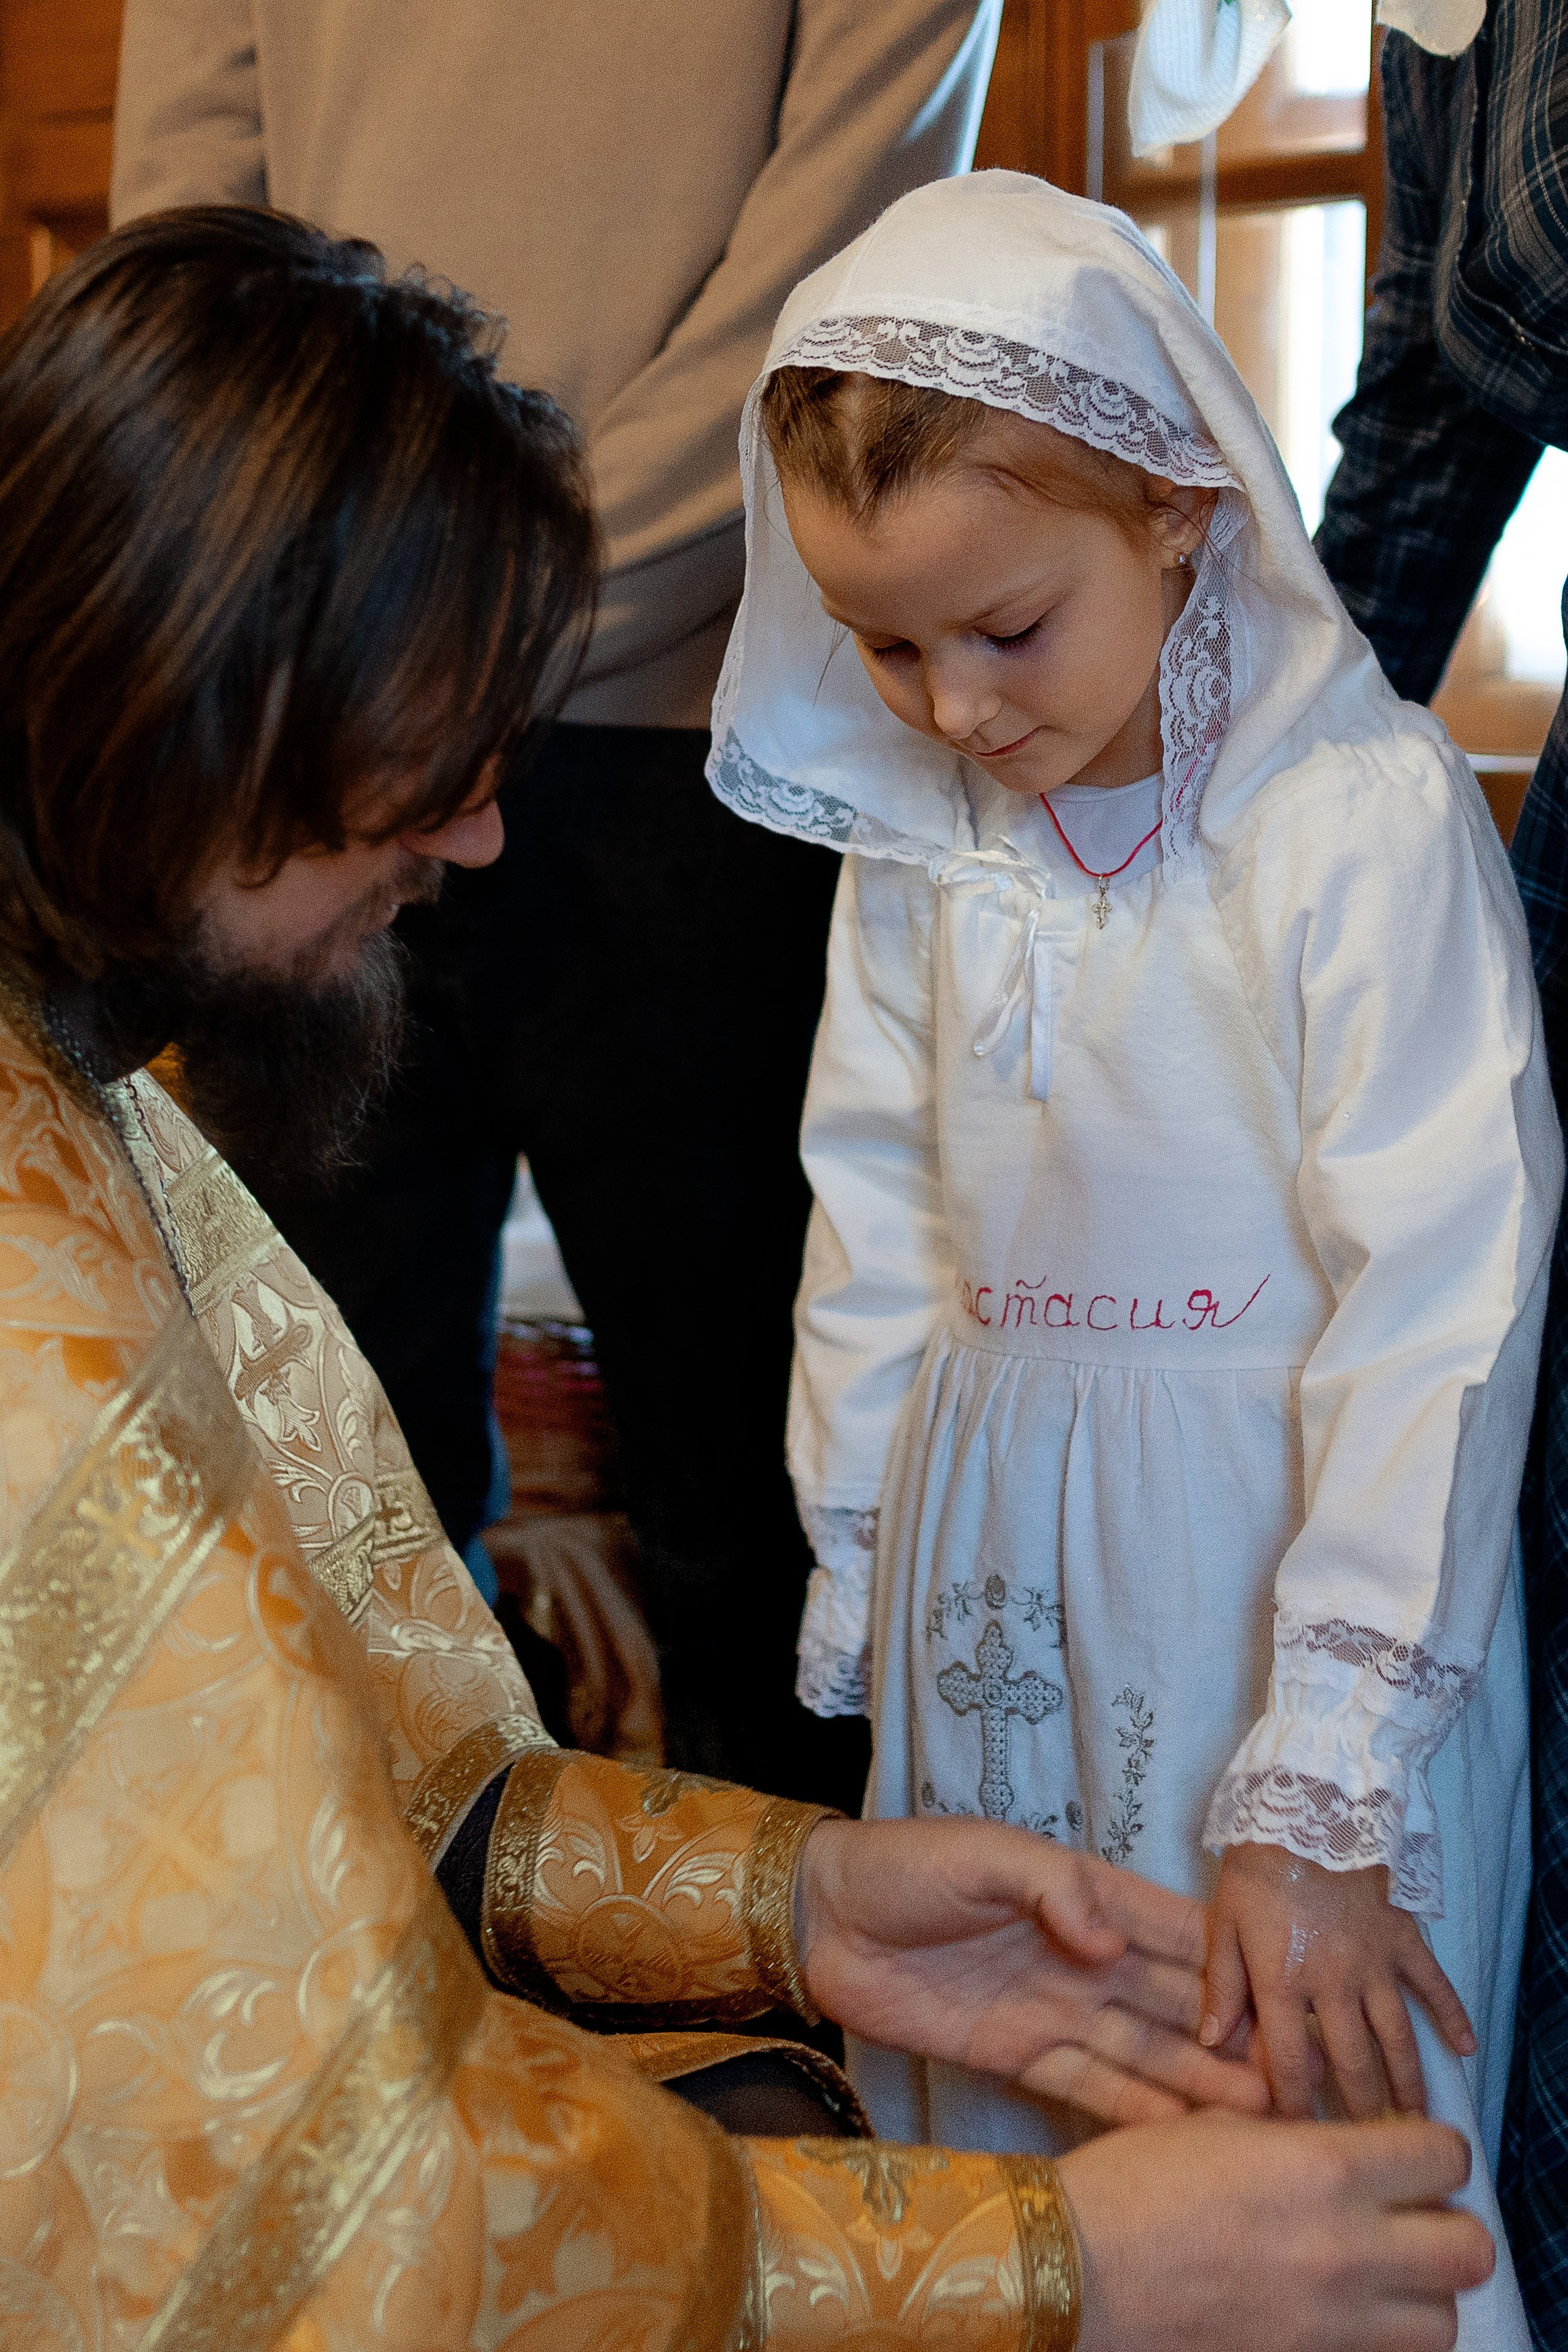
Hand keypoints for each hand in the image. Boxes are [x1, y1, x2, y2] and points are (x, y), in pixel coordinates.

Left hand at [796, 1816, 1268, 2125]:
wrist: (825, 1918)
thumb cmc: (907, 1866)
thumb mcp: (983, 1853)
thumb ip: (1052, 1889)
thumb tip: (1109, 1939)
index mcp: (1086, 1898)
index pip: (1176, 1934)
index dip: (1233, 1967)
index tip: (1290, 2001)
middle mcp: (1086, 1958)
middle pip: (1175, 2003)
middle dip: (1236, 2037)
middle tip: (1301, 2080)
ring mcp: (1056, 2010)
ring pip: (1146, 2052)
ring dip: (1201, 2083)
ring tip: (1265, 2115)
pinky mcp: (1019, 2054)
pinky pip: (1091, 2086)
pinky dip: (1138, 2111)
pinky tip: (1188, 2136)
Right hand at [1058, 2111, 1492, 2351]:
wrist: (1075, 2269)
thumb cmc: (1130, 2186)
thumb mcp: (1216, 2127)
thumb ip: (1296, 2134)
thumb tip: (1345, 2139)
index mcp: (1321, 2168)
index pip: (1444, 2157)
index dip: (1433, 2149)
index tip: (1409, 2150)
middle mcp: (1345, 2248)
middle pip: (1469, 2250)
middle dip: (1448, 2224)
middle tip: (1410, 2212)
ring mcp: (1331, 2321)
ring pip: (1444, 2321)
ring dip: (1423, 2291)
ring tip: (1383, 2269)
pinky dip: (1380, 2334)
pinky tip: (1341, 2306)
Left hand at [1204, 1843, 1475, 2119]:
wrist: (1307, 1806)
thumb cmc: (1256, 1864)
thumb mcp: (1224, 1921)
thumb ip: (1223, 1985)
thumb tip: (1213, 2043)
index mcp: (1284, 1983)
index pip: (1289, 2064)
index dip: (1292, 2107)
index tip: (1298, 2138)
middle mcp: (1334, 1984)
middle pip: (1351, 2063)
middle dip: (1359, 2109)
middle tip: (1366, 2143)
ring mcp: (1375, 1963)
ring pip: (1396, 2037)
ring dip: (1407, 2081)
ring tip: (1414, 2119)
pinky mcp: (1403, 1938)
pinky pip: (1433, 1984)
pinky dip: (1452, 2016)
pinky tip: (1465, 2048)